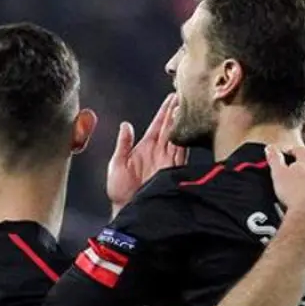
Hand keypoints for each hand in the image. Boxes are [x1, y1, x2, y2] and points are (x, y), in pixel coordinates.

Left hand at [107, 94, 186, 210]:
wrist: (128, 210)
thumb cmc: (120, 191)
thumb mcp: (117, 163)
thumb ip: (123, 144)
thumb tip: (125, 125)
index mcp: (146, 147)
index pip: (158, 125)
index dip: (165, 111)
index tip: (172, 97)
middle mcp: (159, 152)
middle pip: (171, 127)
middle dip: (177, 111)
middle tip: (184, 95)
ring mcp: (166, 161)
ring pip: (177, 137)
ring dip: (182, 123)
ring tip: (187, 107)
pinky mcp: (172, 171)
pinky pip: (180, 153)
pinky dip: (183, 141)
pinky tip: (185, 129)